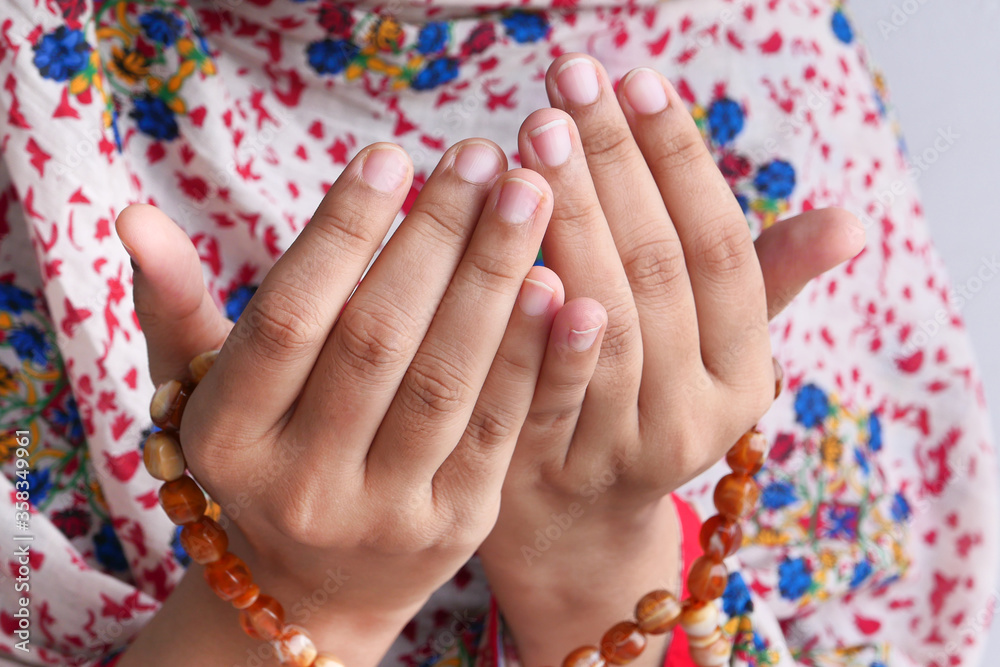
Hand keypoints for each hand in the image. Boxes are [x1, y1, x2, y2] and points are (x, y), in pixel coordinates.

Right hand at [115, 140, 560, 665]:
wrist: (318, 588)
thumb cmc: (264, 458)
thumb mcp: (206, 392)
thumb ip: (175, 305)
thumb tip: (130, 213)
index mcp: (226, 440)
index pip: (286, 318)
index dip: (341, 232)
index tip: (391, 154)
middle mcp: (299, 485)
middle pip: (377, 340)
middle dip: (436, 237)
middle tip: (480, 156)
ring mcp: (382, 515)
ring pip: (445, 380)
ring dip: (492, 279)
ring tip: (528, 196)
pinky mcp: (454, 526)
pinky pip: (499, 429)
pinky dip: (530, 355)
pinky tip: (558, 285)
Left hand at [477, 56, 865, 664]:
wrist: (575, 520)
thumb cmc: (643, 399)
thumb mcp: (710, 352)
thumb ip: (765, 282)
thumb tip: (851, 222)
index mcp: (742, 376)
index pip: (720, 251)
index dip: (680, 163)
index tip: (638, 80)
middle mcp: (693, 417)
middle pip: (657, 273)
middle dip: (613, 170)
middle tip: (569, 85)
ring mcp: (621, 449)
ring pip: (603, 322)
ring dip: (570, 222)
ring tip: (534, 135)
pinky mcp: (549, 469)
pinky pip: (544, 389)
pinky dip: (536, 322)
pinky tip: (514, 250)